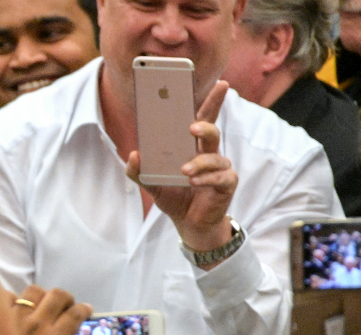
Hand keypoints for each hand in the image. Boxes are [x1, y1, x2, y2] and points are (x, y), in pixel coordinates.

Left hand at [14, 286, 93, 334]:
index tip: (86, 310)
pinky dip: (13, 300)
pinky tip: (15, 309)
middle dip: (66, 298)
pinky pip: (8, 296)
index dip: (84, 309)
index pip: (75, 314)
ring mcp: (17, 317)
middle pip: (58, 295)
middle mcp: (38, 324)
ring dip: (42, 295)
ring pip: (35, 291)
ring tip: (42, 304)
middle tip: (66, 306)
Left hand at [126, 81, 236, 262]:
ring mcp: (220, 168)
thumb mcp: (151, 184)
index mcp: (193, 146)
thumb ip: (138, 171)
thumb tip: (133, 154)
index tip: (222, 84)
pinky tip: (195, 183)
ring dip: (200, 162)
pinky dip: (207, 179)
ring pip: (214, 157)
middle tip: (192, 127)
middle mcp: (209, 153)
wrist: (188, 224)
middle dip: (205, 126)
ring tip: (184, 171)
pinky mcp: (227, 184)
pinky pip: (221, 178)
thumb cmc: (174, 197)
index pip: (204, 118)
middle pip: (213, 131)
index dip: (214, 101)